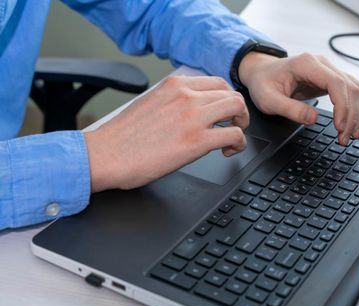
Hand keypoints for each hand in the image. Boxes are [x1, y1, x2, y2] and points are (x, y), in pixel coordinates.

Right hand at [85, 76, 248, 192]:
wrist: (104, 155)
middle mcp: (186, 95)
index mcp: (174, 85)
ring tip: (231, 138)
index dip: (225, 99)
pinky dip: (238, 144)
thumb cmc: (122, 137)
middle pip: (231, 94)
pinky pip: (235, 135)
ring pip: (237, 109)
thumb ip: (173, 101)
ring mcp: (193, 116)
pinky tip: (227, 151)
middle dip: (237, 112)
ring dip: (241, 125)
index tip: (223, 112)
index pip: (216, 83)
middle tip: (232, 126)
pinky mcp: (197, 141)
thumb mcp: (150, 103)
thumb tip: (190, 109)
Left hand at [239, 52, 358, 144]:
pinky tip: (355, 124)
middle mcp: (322, 64)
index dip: (342, 106)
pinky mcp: (332, 80)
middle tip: (345, 138)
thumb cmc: (263, 83)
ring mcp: (329, 70)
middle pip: (351, 87)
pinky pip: (352, 92)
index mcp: (307, 64)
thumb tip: (313, 118)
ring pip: (357, 89)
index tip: (339, 127)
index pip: (336, 83)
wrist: (262, 72)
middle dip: (352, 115)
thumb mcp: (268, 99)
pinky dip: (357, 109)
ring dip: (358, 113)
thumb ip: (290, 109)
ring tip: (352, 135)